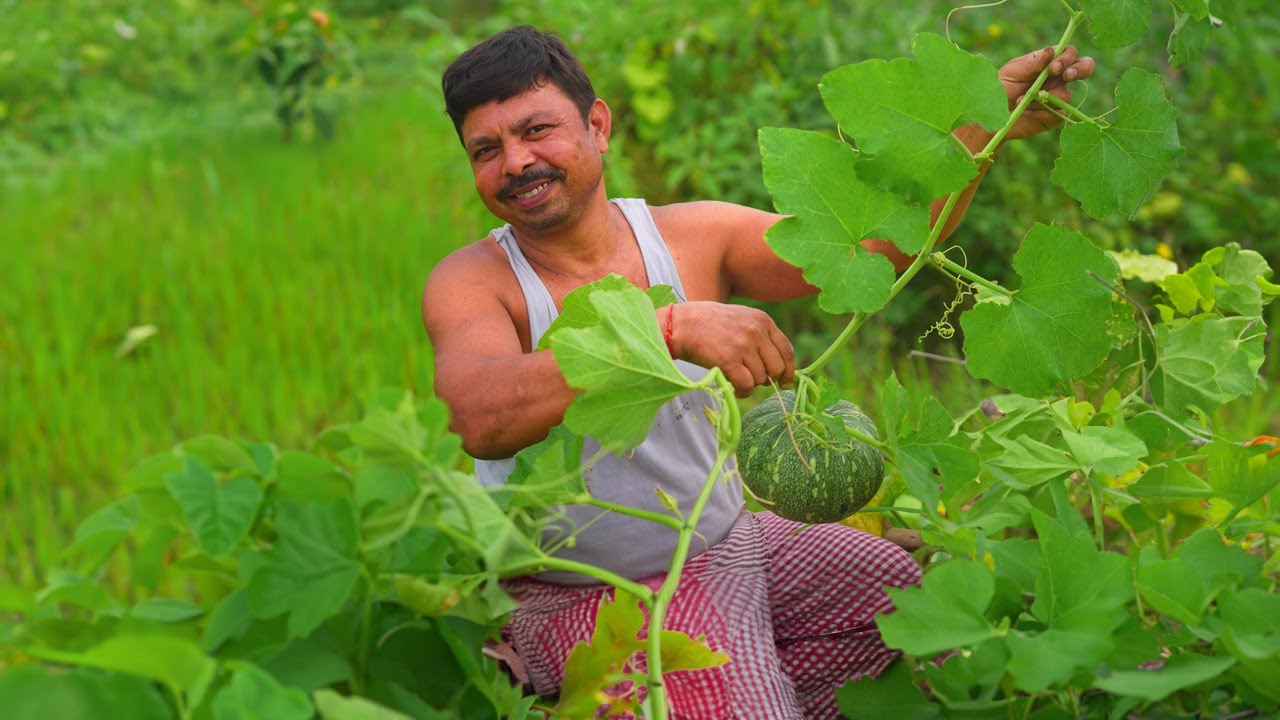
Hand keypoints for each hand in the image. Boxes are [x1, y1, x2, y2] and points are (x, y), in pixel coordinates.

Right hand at [667, 302, 794, 397]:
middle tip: (752, 378)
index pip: (787, 351)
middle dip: (767, 378)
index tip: (784, 381)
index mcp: (763, 320)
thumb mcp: (741, 319)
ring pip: (761, 379)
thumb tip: (778, 367)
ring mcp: (743, 346)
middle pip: (777, 368)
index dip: (789, 371)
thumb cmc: (710, 324)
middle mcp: (756, 332)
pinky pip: (747, 386)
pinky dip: (742, 392)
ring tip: (736, 378)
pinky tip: (733, 387)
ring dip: (750, 384)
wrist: (682, 324)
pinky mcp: (729, 360)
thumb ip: (761, 336)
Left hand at [998, 45, 1095, 139]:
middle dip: (1080, 69)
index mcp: (1049, 63)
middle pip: (1084, 67)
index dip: (1066, 58)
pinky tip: (1026, 112)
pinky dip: (1041, 112)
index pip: (1069, 53)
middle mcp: (1058, 78)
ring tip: (1022, 99)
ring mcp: (1058, 97)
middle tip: (1067, 75)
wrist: (993, 115)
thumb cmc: (1001, 89)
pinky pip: (1059, 113)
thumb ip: (1032, 63)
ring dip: (1044, 98)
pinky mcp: (1055, 116)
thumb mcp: (1013, 72)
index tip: (1053, 68)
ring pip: (1066, 94)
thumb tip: (1050, 51)